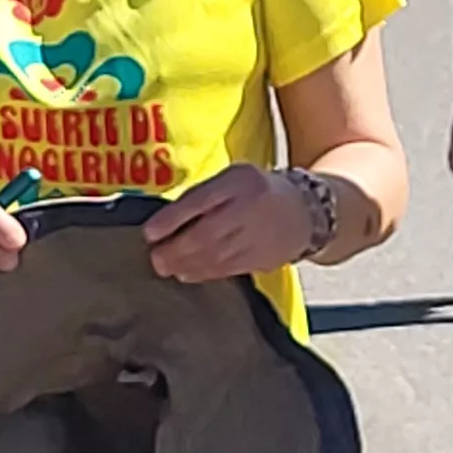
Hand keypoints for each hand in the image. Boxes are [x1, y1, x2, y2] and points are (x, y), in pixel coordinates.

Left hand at [144, 165, 314, 282]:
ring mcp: (257, 236)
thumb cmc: (254, 191)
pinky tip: (187, 274)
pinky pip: (227, 269)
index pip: (201, 201)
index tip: (149, 233)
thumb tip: (165, 221)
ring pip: (216, 256)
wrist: (303, 211)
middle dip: (176, 250)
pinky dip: (203, 273)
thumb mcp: (231, 178)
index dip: (172, 219)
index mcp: (238, 182)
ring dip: (186, 265)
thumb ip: (203, 195)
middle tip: (155, 258)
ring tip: (166, 267)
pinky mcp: (261, 259)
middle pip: (207, 234)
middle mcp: (249, 208)